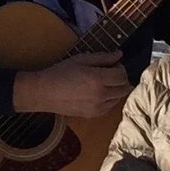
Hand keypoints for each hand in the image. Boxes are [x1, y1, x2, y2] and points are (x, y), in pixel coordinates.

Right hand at [12, 52, 131, 117]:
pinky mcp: (93, 115)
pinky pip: (110, 107)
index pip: (122, 75)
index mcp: (98, 79)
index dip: (121, 68)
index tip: (114, 64)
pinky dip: (110, 100)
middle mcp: (101, 95)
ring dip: (117, 90)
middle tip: (111, 73)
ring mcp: (98, 108)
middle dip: (121, 79)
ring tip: (104, 83)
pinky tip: (100, 94)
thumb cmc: (61, 72)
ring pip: (119, 98)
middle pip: (124, 88)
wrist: (45, 93)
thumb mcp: (81, 59)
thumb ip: (102, 57)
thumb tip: (119, 55)